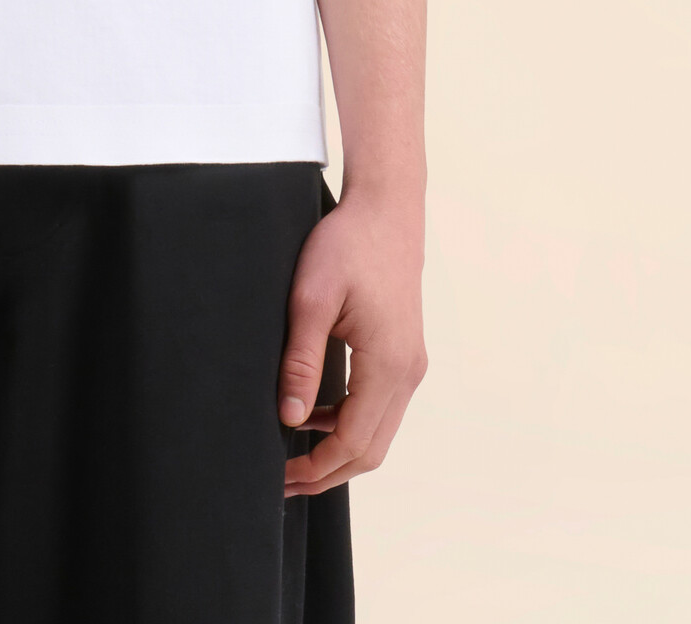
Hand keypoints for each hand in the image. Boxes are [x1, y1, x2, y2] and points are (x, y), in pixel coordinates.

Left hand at [278, 185, 426, 496]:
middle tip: (281, 480)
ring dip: (338, 451)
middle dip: (327, 472)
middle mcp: (408, 373)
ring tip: (291, 453)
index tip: (279, 476)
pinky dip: (349, 425)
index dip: (316, 468)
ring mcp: (411, 366)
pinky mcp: (405, 356)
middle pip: (371, 449)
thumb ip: (302, 360)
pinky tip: (313, 415)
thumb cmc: (346, 244)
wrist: (386, 210)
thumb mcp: (312, 298)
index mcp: (388, 364)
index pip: (354, 441)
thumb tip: (289, 418)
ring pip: (378, 433)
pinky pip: (380, 409)